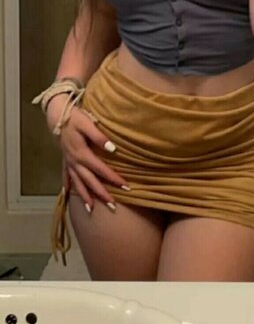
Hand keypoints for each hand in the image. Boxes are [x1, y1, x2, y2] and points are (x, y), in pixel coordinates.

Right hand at [46, 97, 129, 212]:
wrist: (57, 114)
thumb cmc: (75, 118)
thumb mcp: (88, 124)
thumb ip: (99, 137)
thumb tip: (113, 149)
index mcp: (82, 154)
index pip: (101, 170)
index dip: (113, 178)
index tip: (125, 187)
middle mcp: (75, 162)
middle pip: (90, 181)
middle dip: (102, 194)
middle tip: (113, 206)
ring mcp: (68, 162)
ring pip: (77, 182)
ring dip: (84, 196)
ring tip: (91, 209)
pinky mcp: (64, 159)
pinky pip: (65, 176)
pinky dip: (67, 185)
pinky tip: (67, 193)